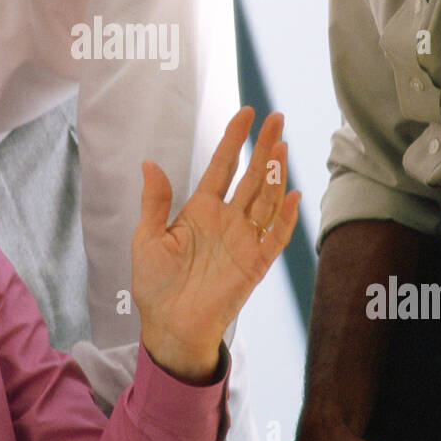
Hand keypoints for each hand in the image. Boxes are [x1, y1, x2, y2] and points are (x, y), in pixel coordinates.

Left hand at [133, 107, 299, 382]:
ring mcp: (244, 240)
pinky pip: (276, 237)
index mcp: (200, 209)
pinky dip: (287, 217)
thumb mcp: (146, 239)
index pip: (222, 165)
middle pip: (251, 175)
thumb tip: (149, 162)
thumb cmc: (155, 284)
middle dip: (264, 147)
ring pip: (266, 199)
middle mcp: (226, 219)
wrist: (170, 326)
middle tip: (277, 117)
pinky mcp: (255, 264)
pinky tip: (294, 194)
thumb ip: (154, 202)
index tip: (246, 113)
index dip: (234, 139)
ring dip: (276, 174)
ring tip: (282, 145)